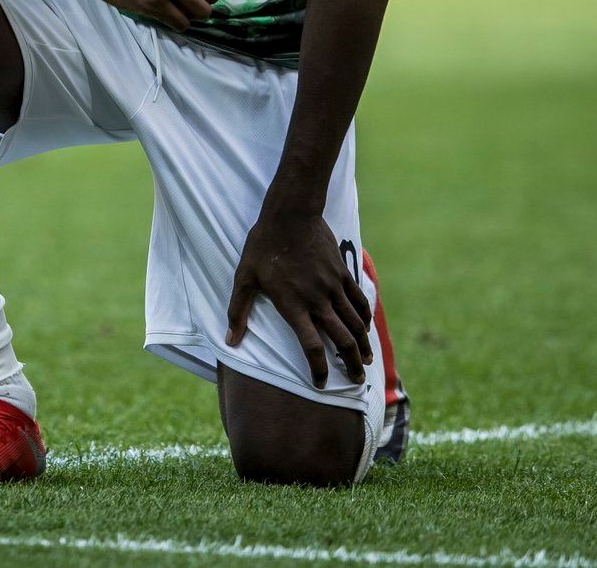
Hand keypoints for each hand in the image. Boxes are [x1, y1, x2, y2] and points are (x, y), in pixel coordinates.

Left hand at [225, 206, 371, 385]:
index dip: (318, 369)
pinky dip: (365, 318)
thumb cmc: (263, 245)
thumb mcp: (244, 277)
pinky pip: (359, 301)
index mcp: (293, 305)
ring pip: (355, 323)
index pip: (311, 346)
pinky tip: (365, 329)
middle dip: (351, 364)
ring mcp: (333, 286)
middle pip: (342, 340)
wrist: (291, 213)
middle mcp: (317, 300)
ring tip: (366, 361)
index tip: (321, 384)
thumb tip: (230, 341)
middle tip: (356, 380)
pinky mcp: (342, 273)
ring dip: (363, 345)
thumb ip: (237, 311)